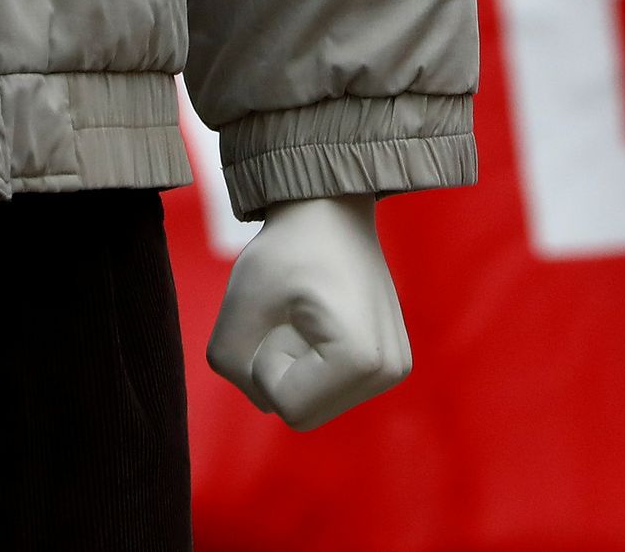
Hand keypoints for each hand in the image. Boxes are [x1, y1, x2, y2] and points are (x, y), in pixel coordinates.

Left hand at [206, 194, 411, 428]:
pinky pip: (327, 390)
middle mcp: (390, 371)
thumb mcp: (241, 303)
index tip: (282, 314)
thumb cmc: (287, 249)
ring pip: (314, 405)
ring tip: (308, 315)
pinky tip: (320, 321)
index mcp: (363, 359)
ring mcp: (394, 368)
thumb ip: (230, 362)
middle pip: (304, 415)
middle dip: (280, 371)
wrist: (331, 210)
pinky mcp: (388, 363)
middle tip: (292, 315)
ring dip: (294, 366)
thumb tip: (259, 394)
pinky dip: (310, 364)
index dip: (266, 363)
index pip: (287, 408)